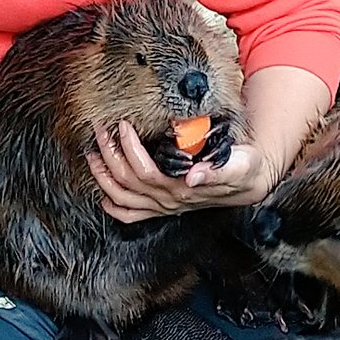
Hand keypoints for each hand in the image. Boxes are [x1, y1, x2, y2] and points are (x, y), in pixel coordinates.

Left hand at [86, 121, 279, 222]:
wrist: (247, 181)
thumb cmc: (242, 167)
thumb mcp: (239, 164)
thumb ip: (217, 170)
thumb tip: (194, 174)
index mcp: (183, 188)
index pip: (145, 171)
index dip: (129, 149)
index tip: (123, 125)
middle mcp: (169, 200)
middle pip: (127, 182)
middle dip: (109, 154)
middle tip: (101, 130)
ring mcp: (163, 206)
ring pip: (122, 198)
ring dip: (102, 177)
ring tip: (92, 153)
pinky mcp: (161, 208)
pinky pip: (130, 214)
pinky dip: (113, 205)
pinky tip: (103, 193)